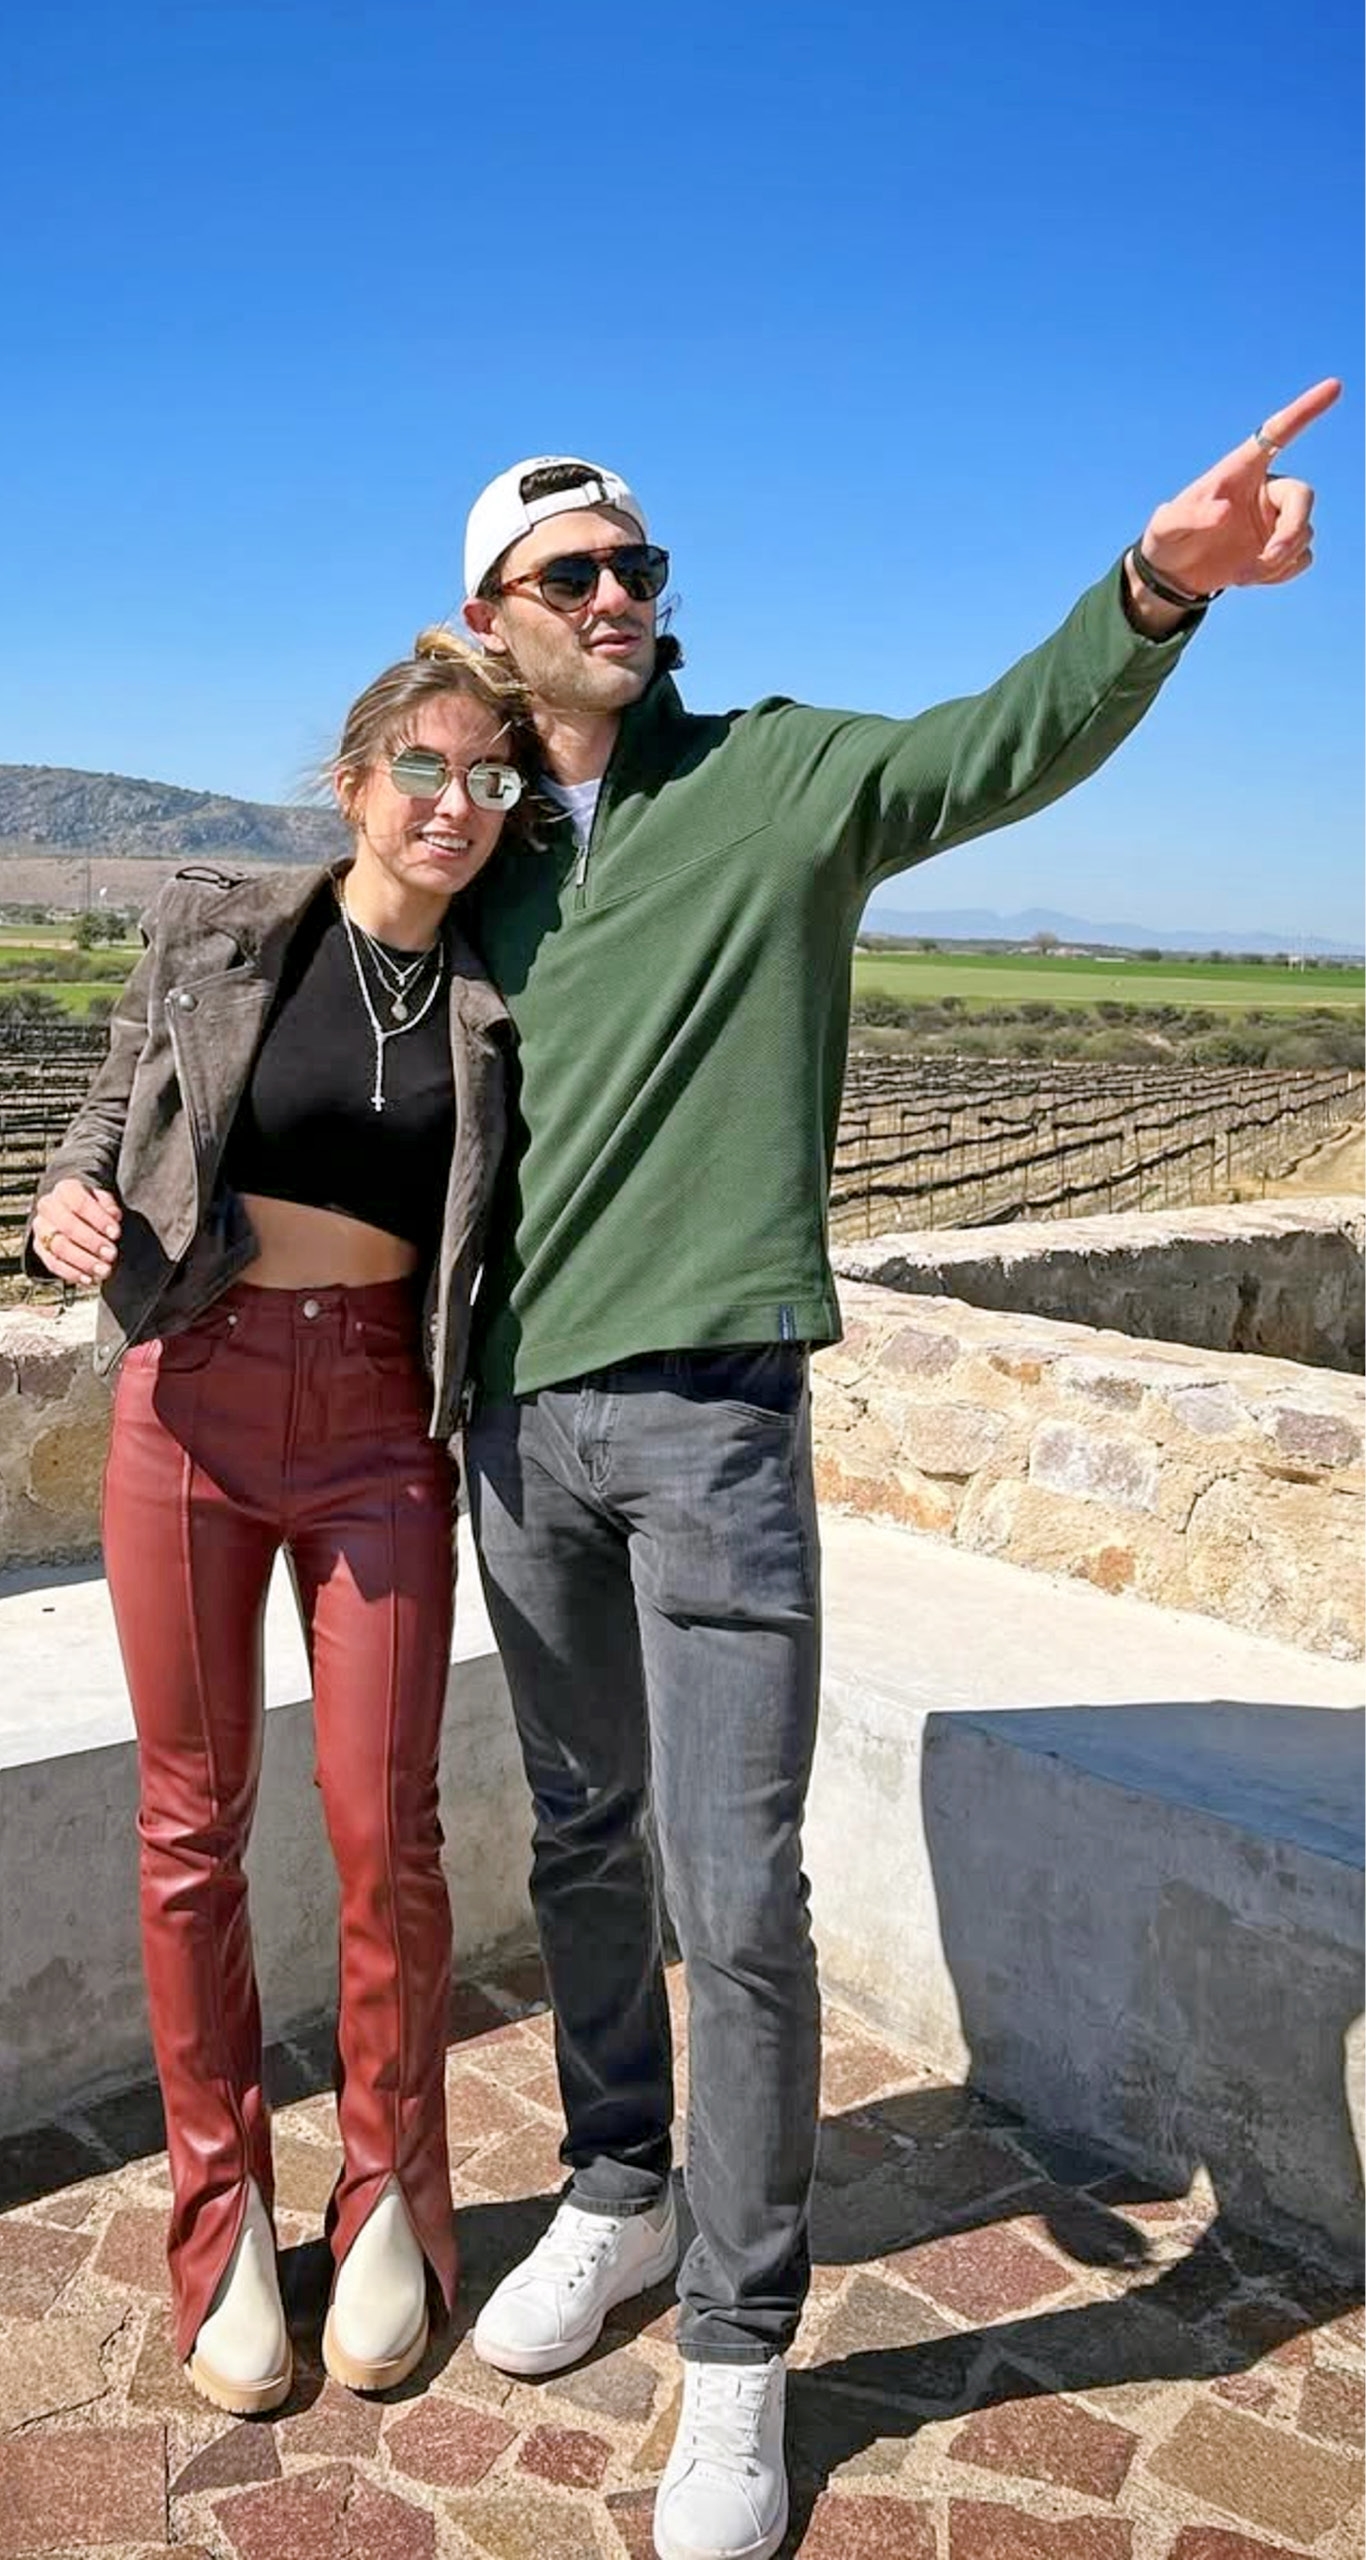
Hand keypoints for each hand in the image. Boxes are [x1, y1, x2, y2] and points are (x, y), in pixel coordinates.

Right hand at [32, 1177, 121, 1284]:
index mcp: (65, 1190)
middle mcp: (48, 1207)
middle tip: (112, 1255)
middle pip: (67, 1226)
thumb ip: (109, 1206)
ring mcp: (41, 1228)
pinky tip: (90, 1279)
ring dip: (83, 1261)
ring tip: (105, 1270)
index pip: (79, 1203)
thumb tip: (114, 1215)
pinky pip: (52, 1264)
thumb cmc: (92, 1206)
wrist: (71, 1211)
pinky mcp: (39, 1248)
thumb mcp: (103, 1199)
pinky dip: (72, 1273)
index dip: (98, 1219)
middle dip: (91, 1242)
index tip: (116, 1234)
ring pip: (58, 1247)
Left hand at [1138, 377, 1339, 598]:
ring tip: (1242, 573)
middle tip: (1269, 557)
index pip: (1277, 433)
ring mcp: (1275, 521)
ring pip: (1304, 534)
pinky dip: (1281, 574)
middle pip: (1303, 497)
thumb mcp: (1167, 527)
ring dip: (1278, 560)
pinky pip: (1302, 559)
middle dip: (1292, 530)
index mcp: (1241, 470)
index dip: (1305, 411)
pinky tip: (1250, 575)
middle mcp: (1265, 491)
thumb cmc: (1168, 538)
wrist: (1173, 575)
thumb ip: (1191, 517)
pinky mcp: (1280, 550)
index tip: (1333, 386)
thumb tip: (1225, 513)